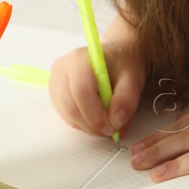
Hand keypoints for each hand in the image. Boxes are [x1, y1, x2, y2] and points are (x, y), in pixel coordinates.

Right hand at [48, 17, 145, 137]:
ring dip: (90, 127)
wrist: (115, 57)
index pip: (81, 92)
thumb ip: (127, 99)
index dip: (95, 115)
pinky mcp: (56, 94)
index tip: (112, 128)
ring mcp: (55, 82)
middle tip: (114, 130)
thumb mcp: (132, 79)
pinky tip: (99, 119)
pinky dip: (84, 124)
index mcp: (79, 59)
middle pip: (71, 107)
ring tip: (110, 124)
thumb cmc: (122, 64)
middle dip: (93, 125)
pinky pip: (67, 117)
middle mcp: (62, 69)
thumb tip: (116, 122)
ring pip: (68, 115)